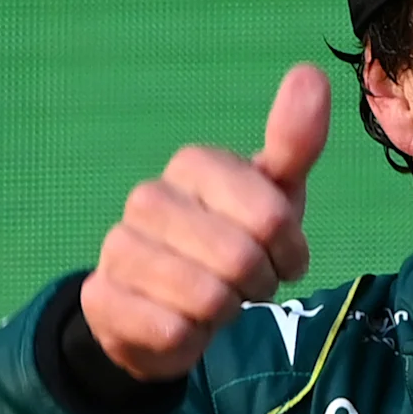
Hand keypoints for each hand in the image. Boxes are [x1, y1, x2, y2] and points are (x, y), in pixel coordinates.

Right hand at [80, 63, 326, 380]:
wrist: (163, 305)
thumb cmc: (231, 240)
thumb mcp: (273, 194)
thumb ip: (295, 141)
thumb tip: (311, 73)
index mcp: (194, 164)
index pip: (272, 218)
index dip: (289, 251)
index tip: (279, 254)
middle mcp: (148, 197)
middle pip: (241, 260)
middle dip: (257, 284)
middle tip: (244, 282)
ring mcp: (118, 246)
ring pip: (208, 299)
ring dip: (225, 313)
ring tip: (212, 300)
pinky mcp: (101, 299)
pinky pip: (173, 333)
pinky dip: (191, 341)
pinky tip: (180, 323)